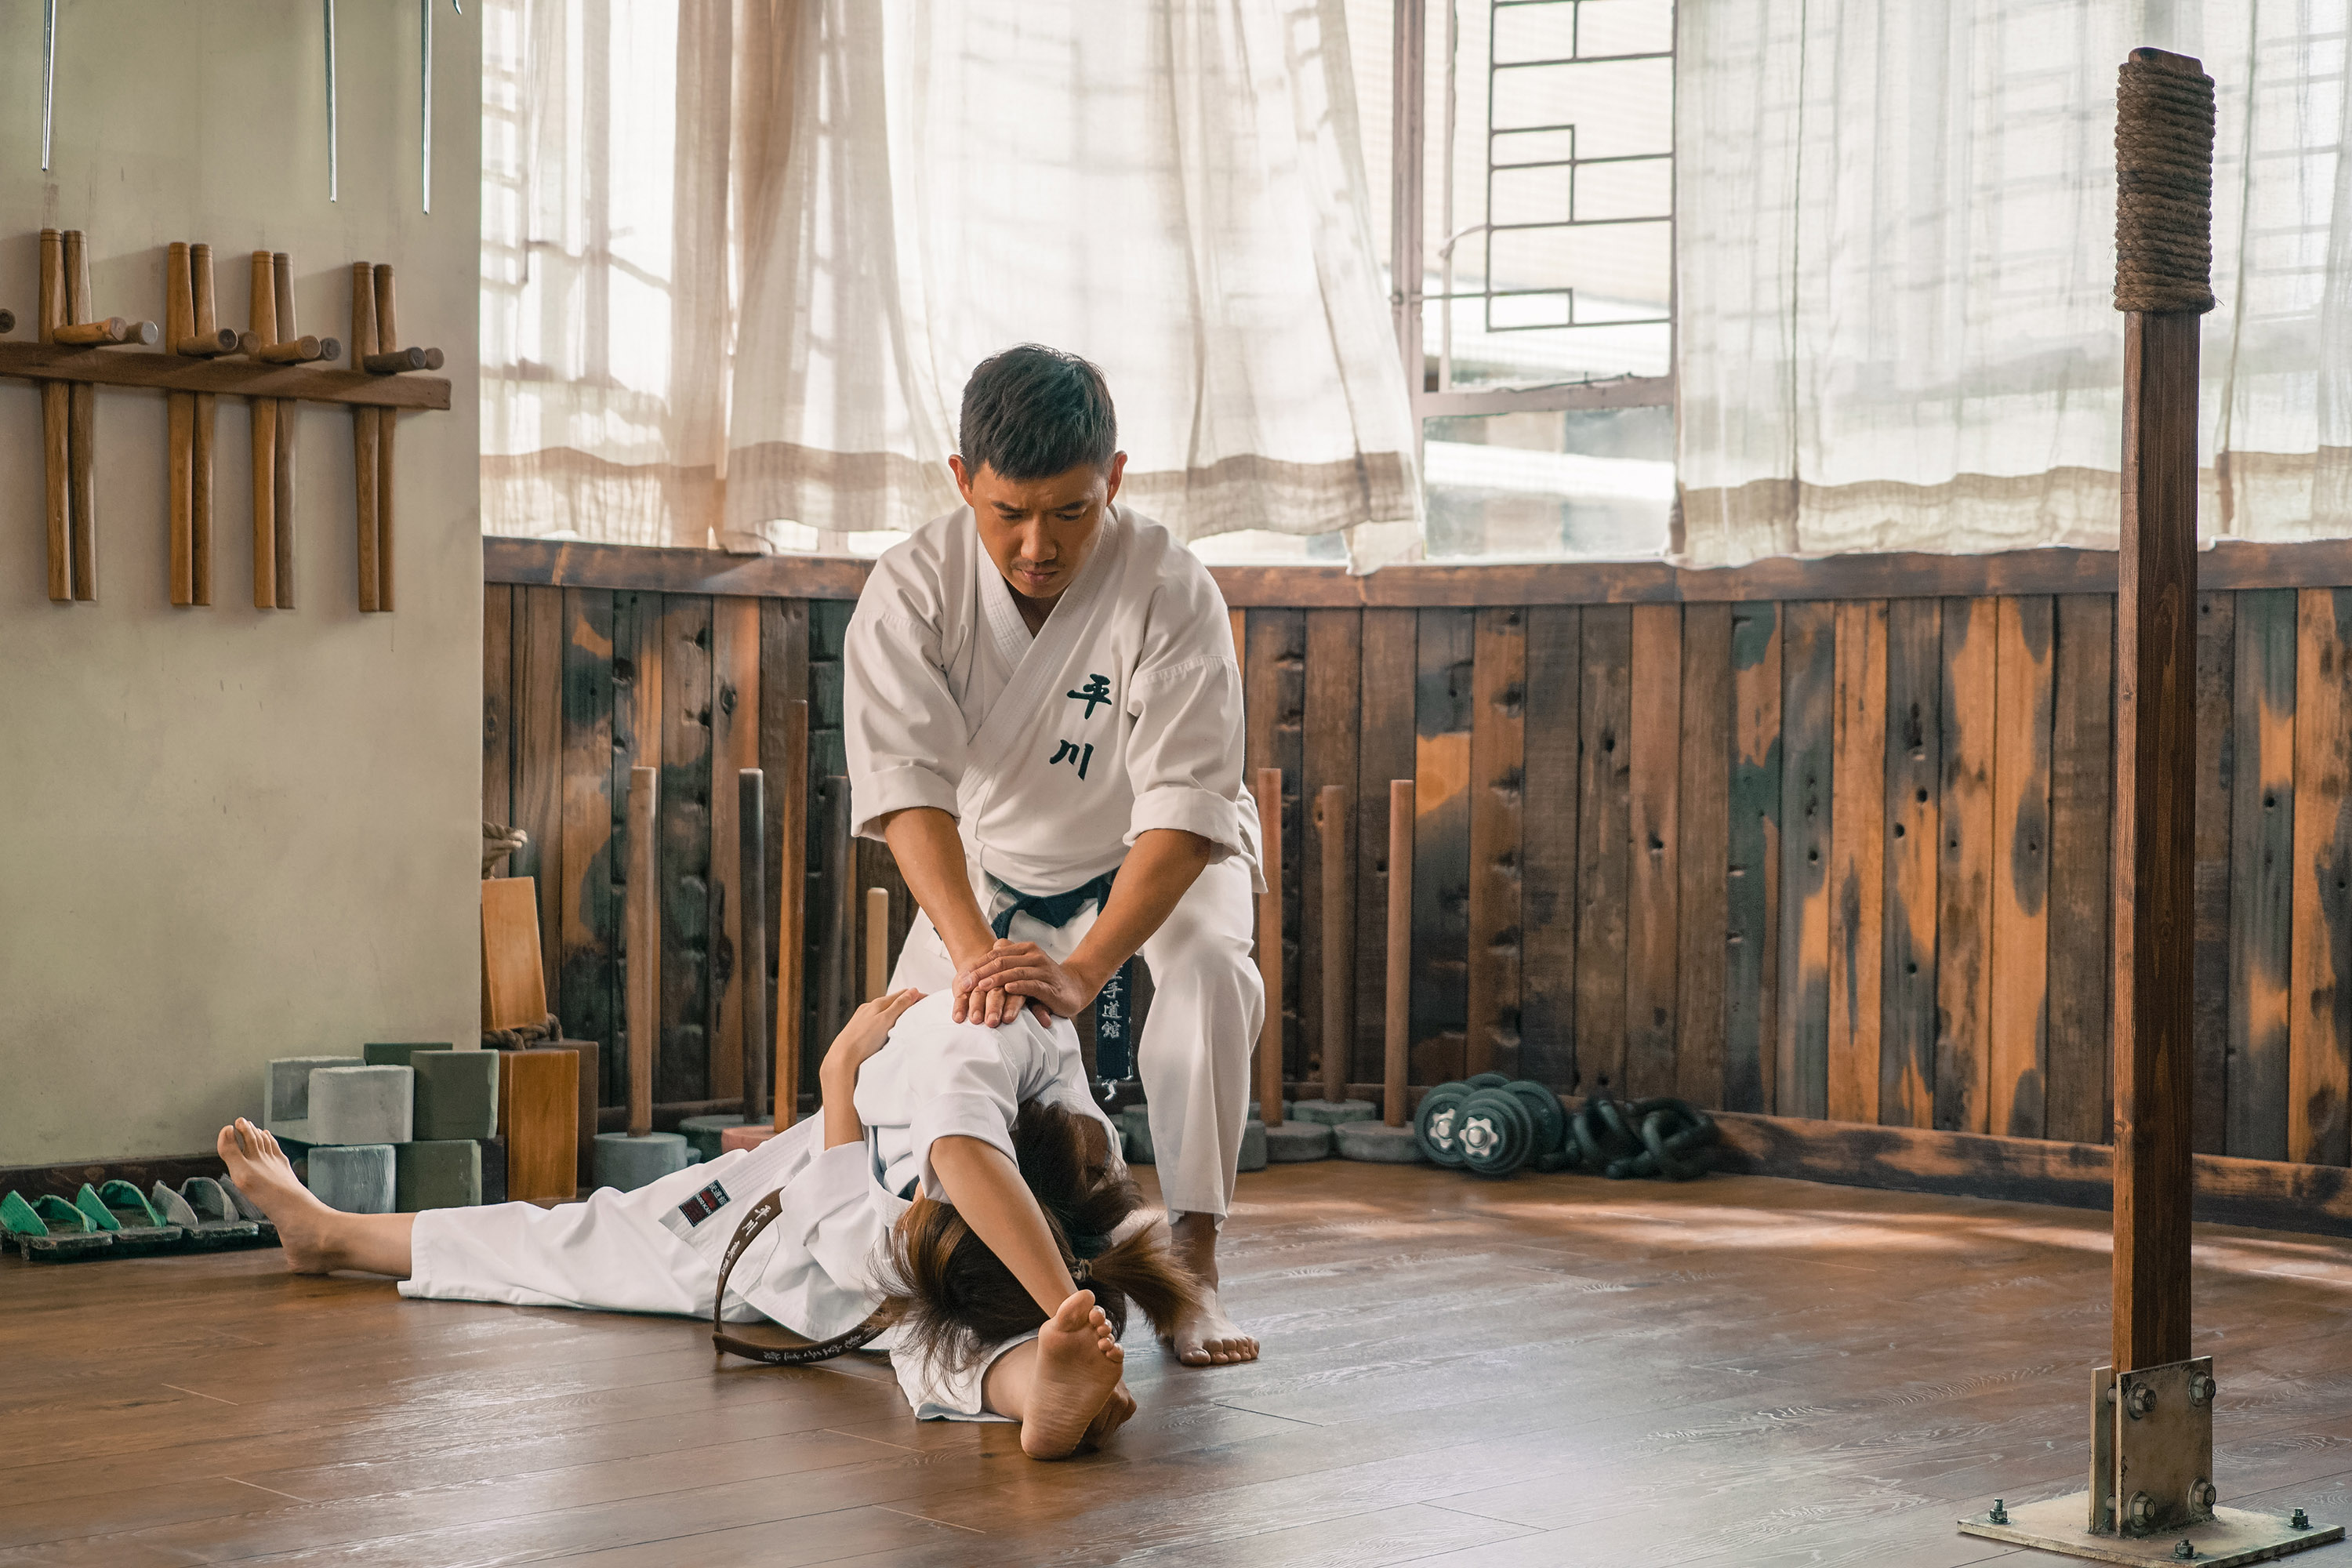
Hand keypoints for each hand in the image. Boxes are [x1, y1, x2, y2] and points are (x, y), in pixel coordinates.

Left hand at [821, 987, 924, 1086]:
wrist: (842, 1058)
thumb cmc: (863, 1040)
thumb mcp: (886, 1020)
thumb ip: (900, 1005)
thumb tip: (913, 991)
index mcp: (877, 1004)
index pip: (902, 994)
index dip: (916, 996)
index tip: (928, 1000)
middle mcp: (869, 1009)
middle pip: (893, 1001)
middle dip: (907, 1003)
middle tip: (921, 1009)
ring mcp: (863, 1019)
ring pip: (884, 1011)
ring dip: (897, 1013)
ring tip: (908, 1020)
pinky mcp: (860, 1030)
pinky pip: (877, 1021)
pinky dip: (887, 1022)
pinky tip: (889, 1030)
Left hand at [956, 940, 1099, 1026]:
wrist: (1075, 988)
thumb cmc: (1045, 979)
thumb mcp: (1024, 966)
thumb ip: (1008, 959)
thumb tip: (989, 951)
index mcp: (1025, 949)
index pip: (996, 954)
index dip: (978, 965)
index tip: (962, 977)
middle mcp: (1034, 956)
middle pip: (1002, 962)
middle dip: (981, 973)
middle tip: (966, 984)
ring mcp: (1043, 970)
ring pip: (1015, 972)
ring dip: (996, 979)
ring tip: (981, 986)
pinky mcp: (1050, 986)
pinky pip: (1033, 984)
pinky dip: (1019, 986)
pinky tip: (1008, 989)